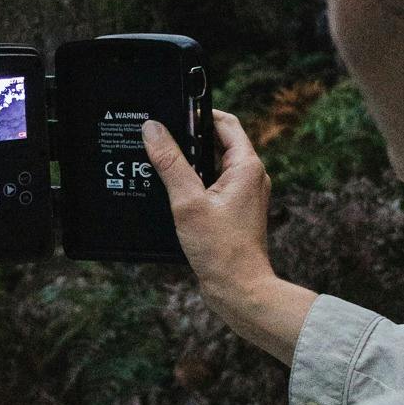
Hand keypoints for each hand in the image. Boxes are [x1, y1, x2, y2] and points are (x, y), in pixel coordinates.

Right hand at [141, 109, 316, 366]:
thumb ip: (170, 163)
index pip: (225, 122)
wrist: (240, 291)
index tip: (171, 114)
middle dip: (189, 139)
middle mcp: (250, 176)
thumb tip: (153, 129)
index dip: (198, 113)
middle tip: (160, 139)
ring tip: (161, 165)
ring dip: (189, 163)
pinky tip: (171, 193)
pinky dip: (193, 184)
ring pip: (213, 165)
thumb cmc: (221, 251)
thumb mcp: (188, 202)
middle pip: (218, 142)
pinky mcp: (235, 211)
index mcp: (246, 166)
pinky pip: (212, 185)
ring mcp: (244, 195)